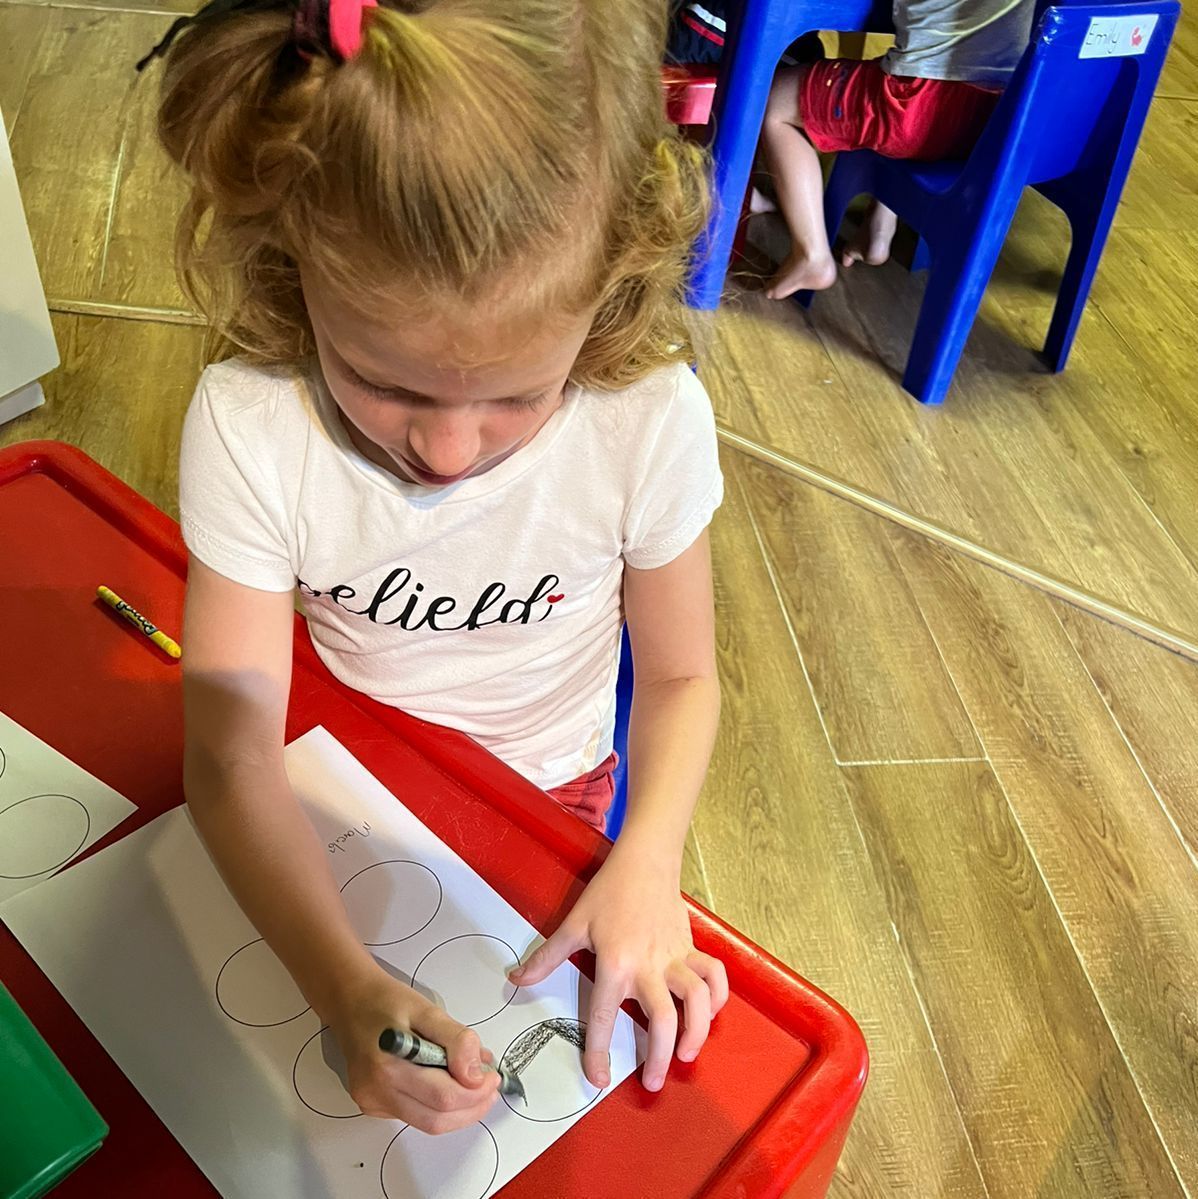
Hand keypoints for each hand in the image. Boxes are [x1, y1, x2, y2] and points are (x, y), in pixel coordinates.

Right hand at [325, 964, 499, 1131]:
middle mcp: (375, 1093)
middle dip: (471, 1107)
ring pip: (427, 1123)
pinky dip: (438, 1105)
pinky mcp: (374, 1105)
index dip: (475, 1093)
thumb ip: (456, 1040)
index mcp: (387, 1067)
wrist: (350, 1000)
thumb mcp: (427, 1009)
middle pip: (436, 1120)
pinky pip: (414, 1115)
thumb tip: (477, 1073)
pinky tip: (447, 1082)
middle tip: (490, 1086)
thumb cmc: (387, 1001)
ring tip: (474, 1084)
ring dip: (458, 1110)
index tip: (493, 1076)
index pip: (442, 1097)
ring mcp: (372, 1103)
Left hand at [508, 837, 728, 1091]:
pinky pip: (714, 976)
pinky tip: (709, 1012)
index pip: (606, 1018)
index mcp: (615, 965)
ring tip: (686, 1055)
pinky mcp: (691, 949)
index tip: (598, 1079)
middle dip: (659, 1058)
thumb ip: (546, 957)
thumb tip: (515, 979)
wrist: (644, 861)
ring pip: (697, 1002)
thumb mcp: (574, 924)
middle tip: (651, 1081)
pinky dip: (719, 997)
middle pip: (664, 1022)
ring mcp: (674, 958)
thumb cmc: (608, 892)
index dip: (600, 1053)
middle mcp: (648, 967)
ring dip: (697, 1033)